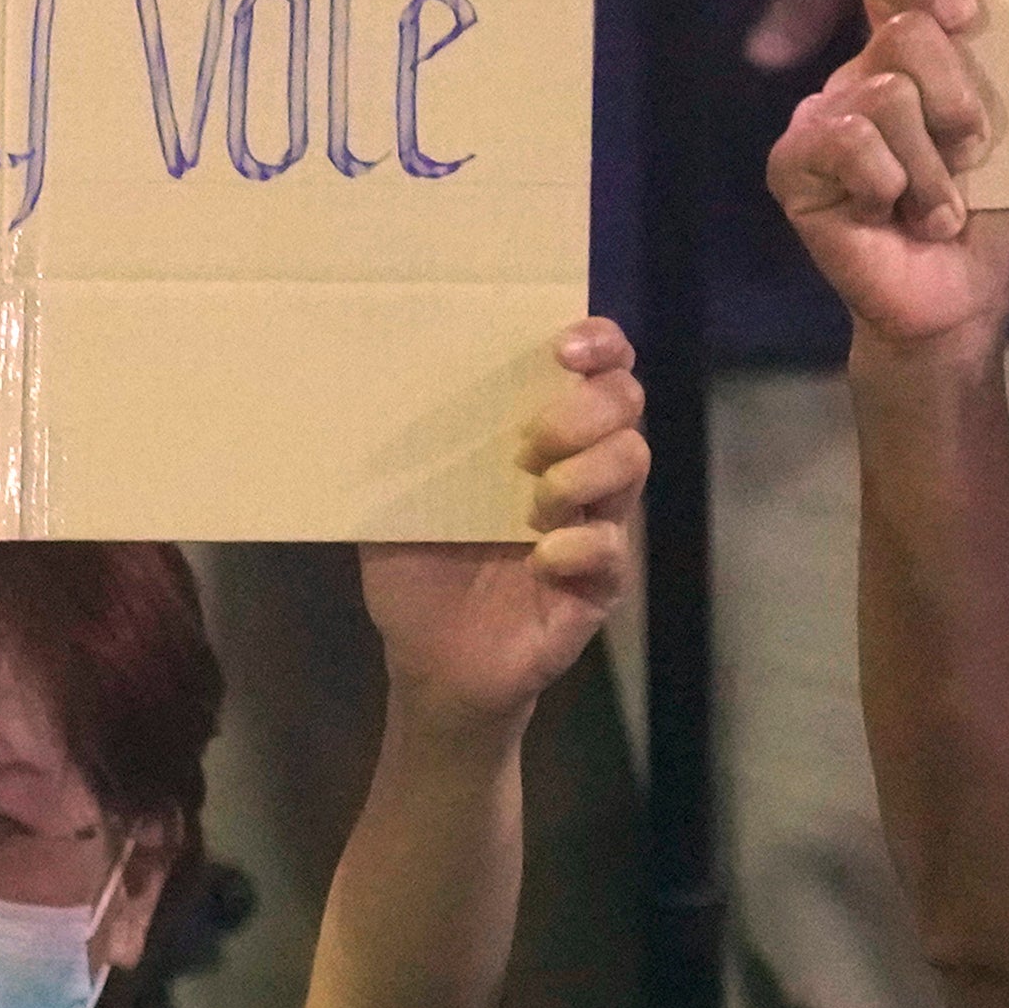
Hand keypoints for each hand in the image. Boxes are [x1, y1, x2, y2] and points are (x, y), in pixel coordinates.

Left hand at [359, 323, 647, 724]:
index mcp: (537, 437)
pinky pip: (612, 545)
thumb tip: (375, 382)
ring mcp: (596, 523)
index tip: (564, 348)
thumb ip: (405, 448)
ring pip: (633, 459)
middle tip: (527, 445)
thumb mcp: (398, 503)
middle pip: (625, 401)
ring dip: (583, 471)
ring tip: (533, 505)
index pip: (594, 367)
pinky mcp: (601, 582)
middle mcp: (578, 469)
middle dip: (583, 408)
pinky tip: (540, 561)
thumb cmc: (421, 574)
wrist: (432, 665)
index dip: (599, 342)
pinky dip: (577, 545)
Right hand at [761, 0, 1008, 356]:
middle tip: (968, 160)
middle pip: (906, 33)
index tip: (964, 15)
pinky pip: (848, 140)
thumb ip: (990, 64)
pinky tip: (887, 216)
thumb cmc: (992, 216)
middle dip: (956, 104)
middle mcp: (862, 72)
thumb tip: (968, 13)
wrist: (961, 299)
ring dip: (930, 170)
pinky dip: (886, 185)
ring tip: (936, 210)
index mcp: (915, 55)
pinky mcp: (792, 162)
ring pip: (887, 94)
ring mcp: (822, 115)